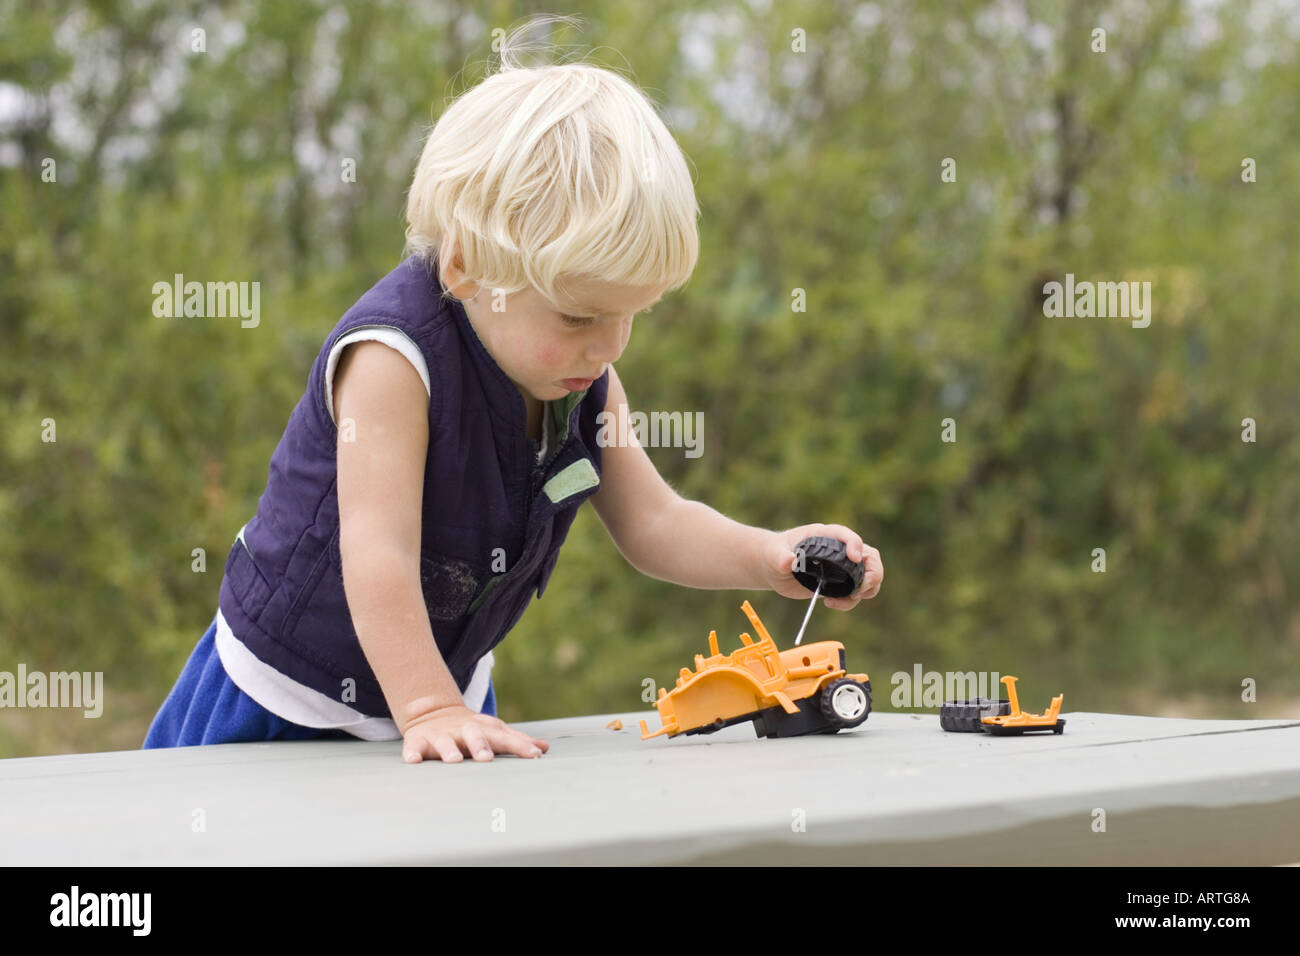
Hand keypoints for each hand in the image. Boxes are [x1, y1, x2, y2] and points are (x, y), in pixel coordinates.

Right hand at [401, 704, 549, 762]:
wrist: (431, 713)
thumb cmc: (470, 730)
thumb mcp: (493, 731)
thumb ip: (517, 741)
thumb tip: (545, 748)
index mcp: (484, 729)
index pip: (505, 737)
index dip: (520, 746)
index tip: (535, 755)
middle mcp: (463, 731)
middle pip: (474, 736)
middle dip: (480, 746)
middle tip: (486, 758)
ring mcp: (441, 736)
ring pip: (444, 742)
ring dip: (448, 750)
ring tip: (453, 761)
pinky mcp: (418, 741)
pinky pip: (414, 747)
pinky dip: (413, 753)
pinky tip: (414, 761)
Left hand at [761, 523, 883, 609]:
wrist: (774, 568)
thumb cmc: (774, 553)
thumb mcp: (774, 554)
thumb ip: (780, 557)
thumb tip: (788, 561)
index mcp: (825, 536)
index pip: (846, 535)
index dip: (855, 544)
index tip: (854, 557)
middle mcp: (839, 550)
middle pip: (870, 555)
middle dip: (872, 572)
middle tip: (860, 588)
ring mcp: (843, 567)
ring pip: (870, 575)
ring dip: (867, 589)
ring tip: (849, 598)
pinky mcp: (840, 583)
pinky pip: (857, 592)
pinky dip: (851, 601)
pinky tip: (830, 603)